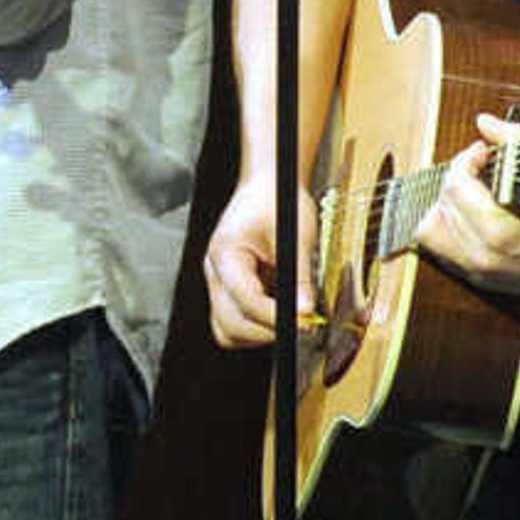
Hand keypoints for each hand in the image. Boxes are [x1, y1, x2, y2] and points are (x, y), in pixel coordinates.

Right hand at [201, 172, 301, 350]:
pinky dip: (260, 325)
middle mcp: (215, 274)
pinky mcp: (231, 292)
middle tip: (300, 326)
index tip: (302, 322)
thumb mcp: (295, 234)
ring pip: (229, 330)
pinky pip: (238, 322)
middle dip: (266, 332)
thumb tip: (304, 311)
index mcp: (225, 254)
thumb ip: (299, 276)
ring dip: (259, 332)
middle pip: (229, 325)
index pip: (244, 299)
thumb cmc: (276, 200)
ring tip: (290, 317)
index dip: (274, 317)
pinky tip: (282, 310)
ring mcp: (220, 285)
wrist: (267, 187)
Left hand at [414, 116, 519, 297]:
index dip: (466, 161)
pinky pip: (442, 247)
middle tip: (481, 166)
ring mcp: (478, 273)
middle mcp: (483, 259)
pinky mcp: (477, 278)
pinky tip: (476, 211)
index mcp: (502, 236)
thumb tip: (485, 123)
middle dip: (458, 178)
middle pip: (442, 206)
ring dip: (449, 202)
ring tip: (476, 190)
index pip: (456, 188)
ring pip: (431, 229)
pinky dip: (451, 224)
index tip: (483, 152)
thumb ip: (516, 144)